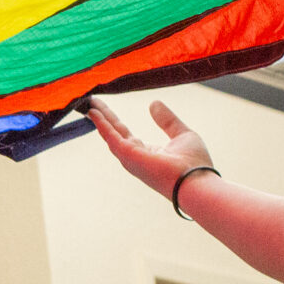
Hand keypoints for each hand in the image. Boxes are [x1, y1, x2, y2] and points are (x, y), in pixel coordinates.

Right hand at [87, 99, 215, 200]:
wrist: (196, 182)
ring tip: (87, 103)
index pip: (124, 133)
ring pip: (109, 134)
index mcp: (146, 153)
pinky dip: (102, 124)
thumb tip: (153, 103)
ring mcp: (130, 157)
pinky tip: (94, 112)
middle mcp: (134, 156)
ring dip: (98, 118)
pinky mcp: (129, 155)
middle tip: (89, 101)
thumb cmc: (194, 165)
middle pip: (113, 132)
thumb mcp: (182, 135)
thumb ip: (167, 120)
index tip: (103, 107)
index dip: (113, 120)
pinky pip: (112, 136)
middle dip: (101, 116)